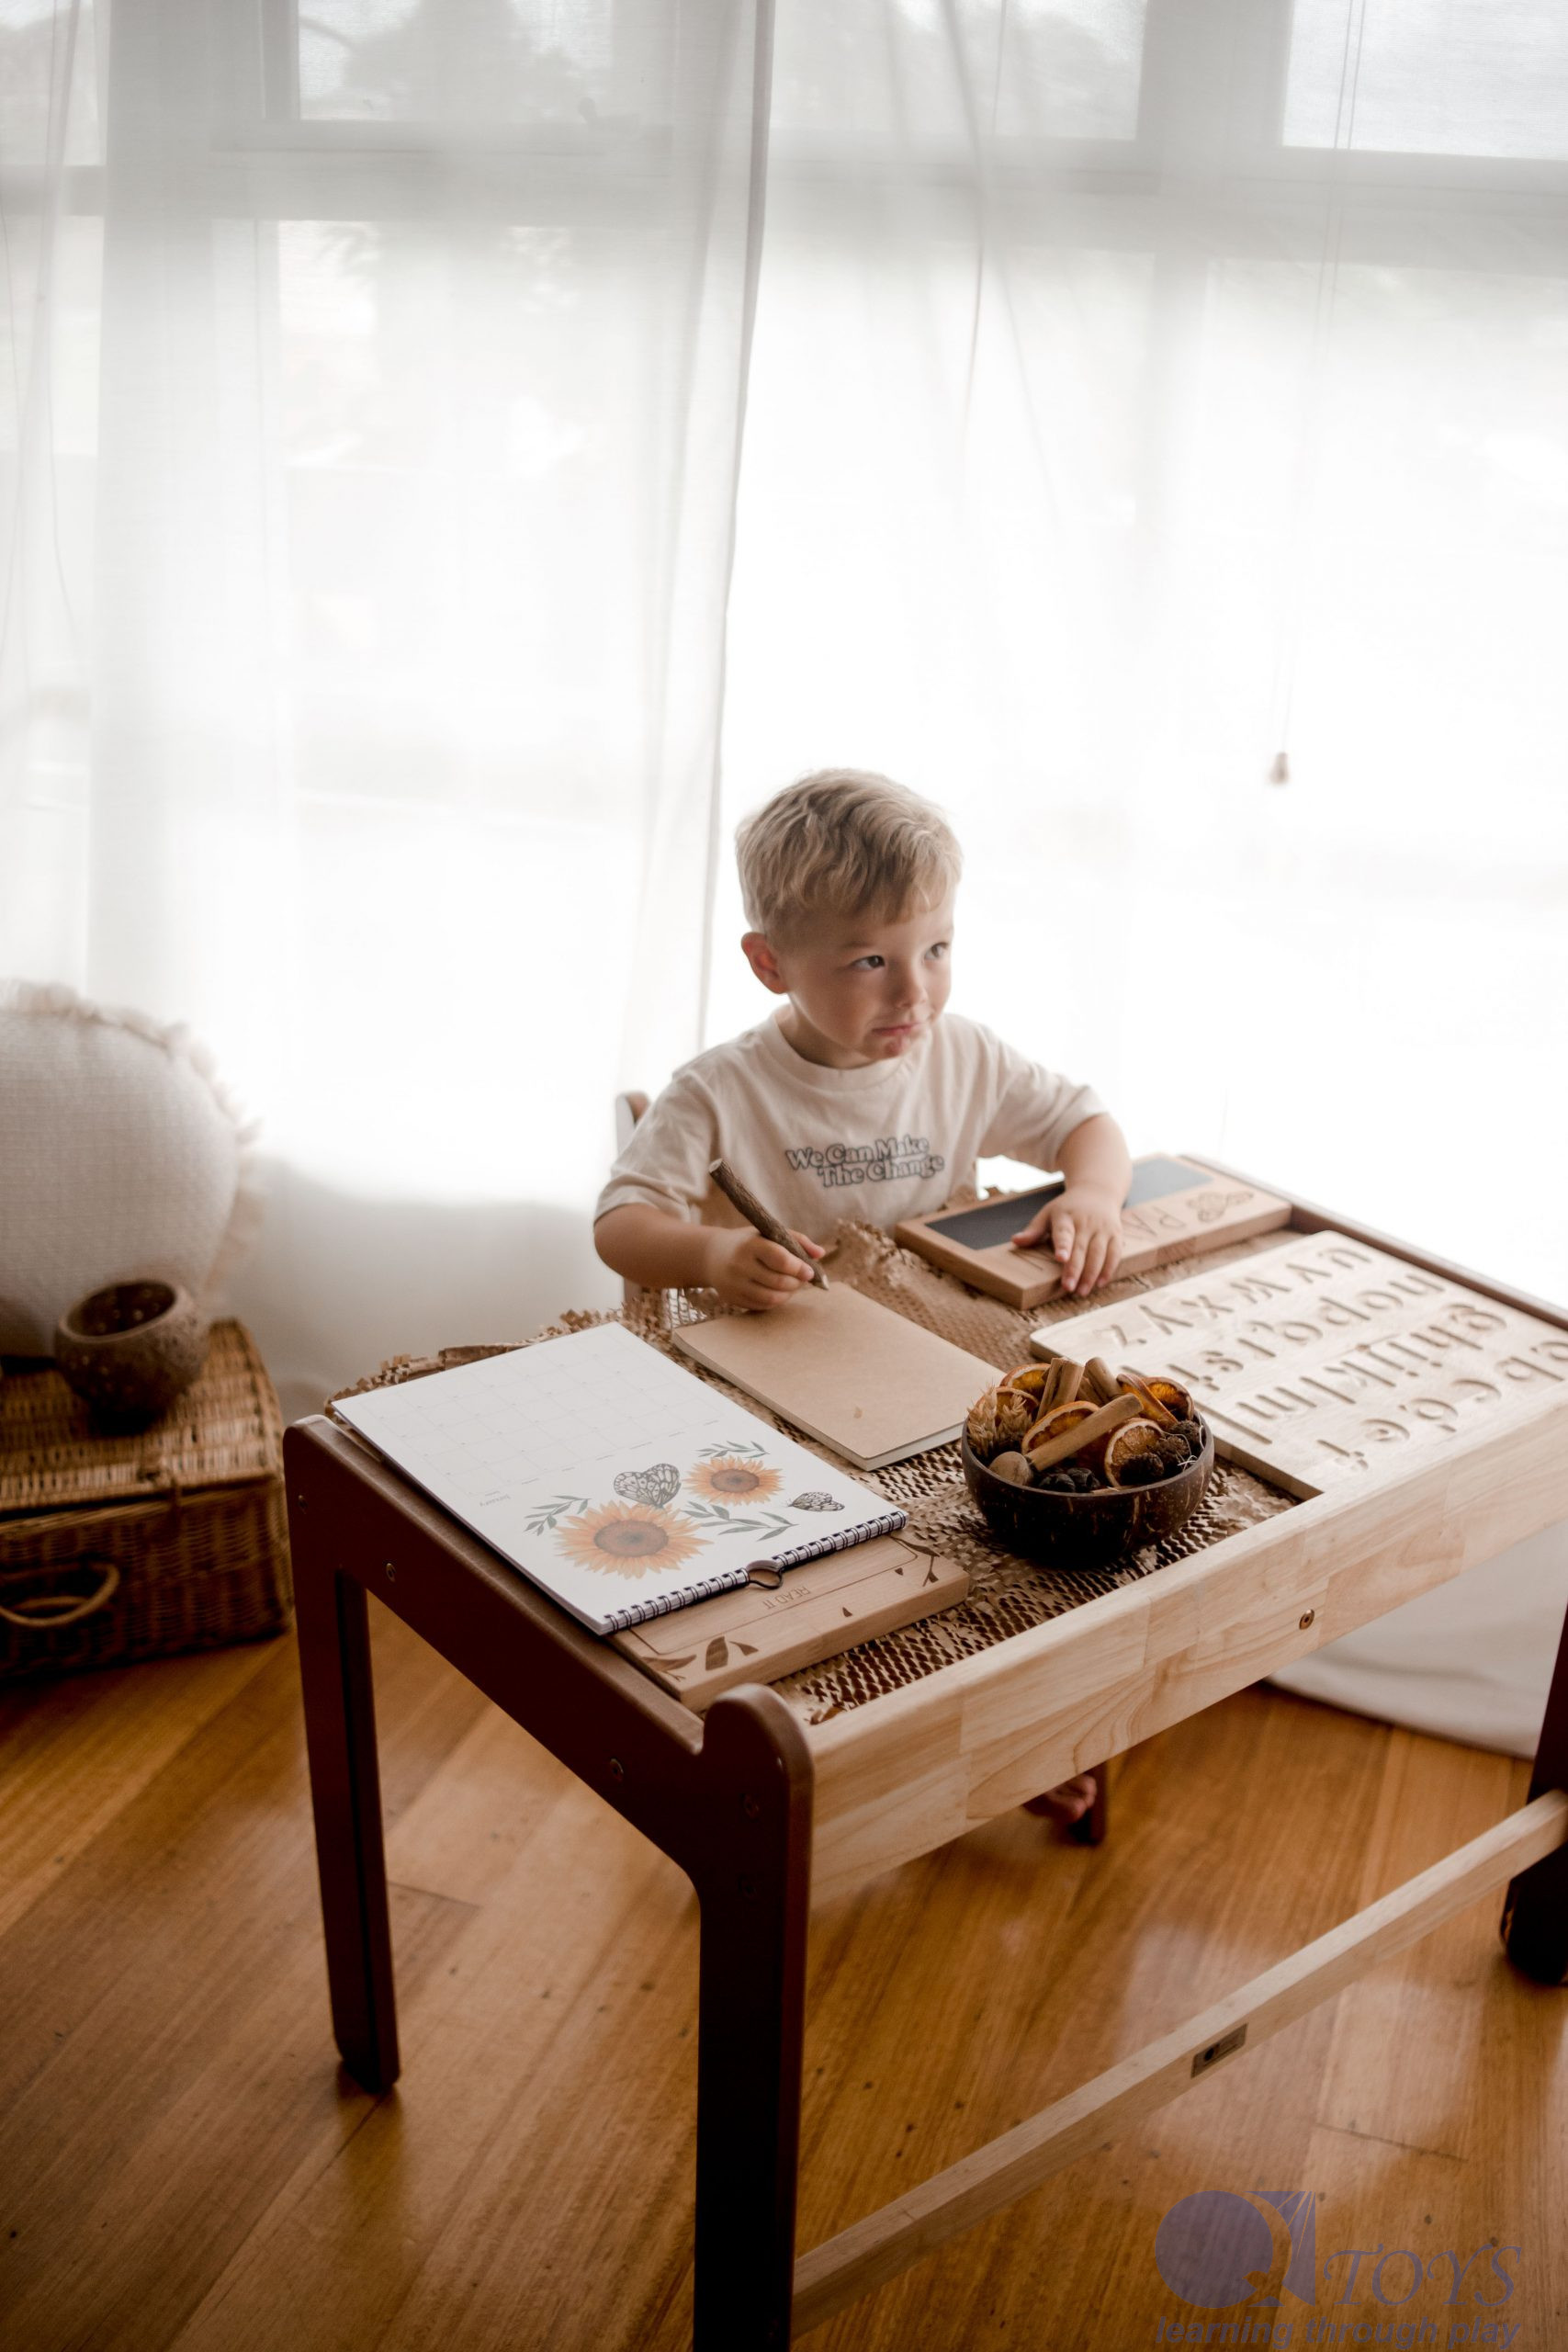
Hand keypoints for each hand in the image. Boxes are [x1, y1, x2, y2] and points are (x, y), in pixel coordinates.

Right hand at [706, 1225, 825, 1310]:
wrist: (711, 1255)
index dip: (799, 1267)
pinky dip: (776, 1301)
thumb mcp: (768, 1234)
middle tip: (802, 1278)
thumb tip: (821, 1253)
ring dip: (789, 1294)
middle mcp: (739, 1265)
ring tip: (792, 1285)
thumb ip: (797, 1240)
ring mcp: (734, 1285)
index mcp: (750, 1245)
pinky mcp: (732, 1299)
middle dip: (796, 1282)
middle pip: (778, 1282)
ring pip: (772, 1298)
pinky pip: (762, 1306)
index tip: (810, 1271)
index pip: (780, 1259)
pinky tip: (778, 1291)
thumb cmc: (748, 1242)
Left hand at [1010, 1185, 1122, 1294]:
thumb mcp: (1048, 1213)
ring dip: (1091, 1274)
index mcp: (1066, 1217)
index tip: (1060, 1258)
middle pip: (1081, 1248)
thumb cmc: (1068, 1208)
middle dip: (1075, 1269)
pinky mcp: (1116, 1234)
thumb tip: (1015, 1241)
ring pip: (1099, 1253)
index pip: (1064, 1232)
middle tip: (1068, 1288)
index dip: (1063, 1245)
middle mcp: (1086, 1222)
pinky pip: (1115, 1254)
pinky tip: (1100, 1283)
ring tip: (1081, 1291)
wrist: (1097, 1191)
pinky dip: (1108, 1269)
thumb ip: (1034, 1230)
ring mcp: (1103, 1228)